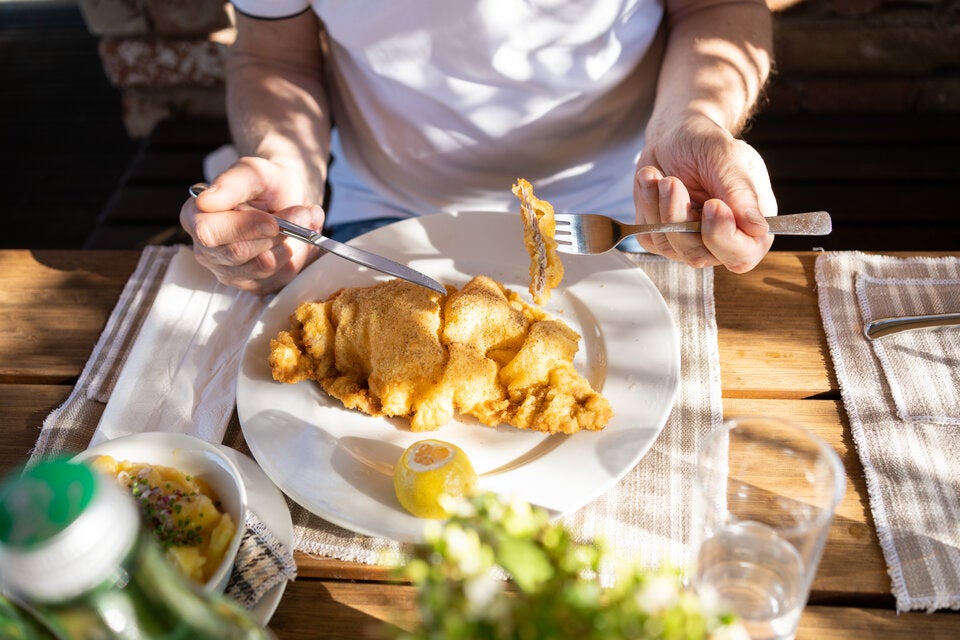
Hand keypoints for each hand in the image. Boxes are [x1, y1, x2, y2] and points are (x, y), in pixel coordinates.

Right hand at [179, 156, 324, 293]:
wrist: (288, 199)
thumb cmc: (266, 183)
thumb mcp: (252, 172)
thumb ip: (230, 183)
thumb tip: (205, 201)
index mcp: (195, 217)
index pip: (210, 233)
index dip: (245, 227)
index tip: (273, 221)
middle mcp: (206, 250)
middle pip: (239, 253)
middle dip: (276, 234)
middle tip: (303, 214)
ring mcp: (228, 272)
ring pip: (262, 268)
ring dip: (291, 244)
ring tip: (304, 221)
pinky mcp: (253, 285)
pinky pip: (278, 279)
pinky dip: (296, 258)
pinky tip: (298, 240)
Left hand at [633, 114, 776, 272]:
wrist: (675, 137)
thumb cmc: (707, 144)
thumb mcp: (727, 157)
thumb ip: (741, 193)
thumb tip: (758, 228)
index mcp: (749, 222)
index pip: (743, 255)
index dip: (724, 238)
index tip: (712, 205)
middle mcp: (721, 238)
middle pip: (700, 256)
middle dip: (680, 217)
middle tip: (673, 182)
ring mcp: (688, 241)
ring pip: (670, 245)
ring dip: (661, 207)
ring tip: (663, 176)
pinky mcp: (661, 236)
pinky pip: (649, 234)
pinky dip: (646, 204)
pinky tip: (652, 180)